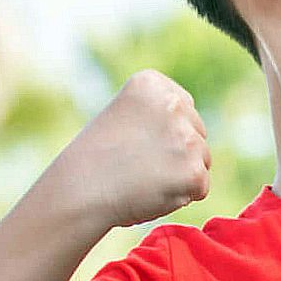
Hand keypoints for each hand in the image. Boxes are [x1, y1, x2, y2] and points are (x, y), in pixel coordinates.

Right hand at [55, 69, 212, 229]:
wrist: (79, 192)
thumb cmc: (96, 159)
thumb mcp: (125, 116)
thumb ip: (161, 114)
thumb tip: (196, 133)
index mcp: (152, 83)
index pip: (184, 108)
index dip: (162, 133)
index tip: (134, 142)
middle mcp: (173, 104)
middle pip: (197, 133)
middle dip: (176, 153)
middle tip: (137, 165)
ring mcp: (186, 138)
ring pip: (202, 160)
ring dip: (179, 175)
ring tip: (143, 178)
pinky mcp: (192, 171)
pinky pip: (201, 187)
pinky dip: (181, 196)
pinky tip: (151, 192)